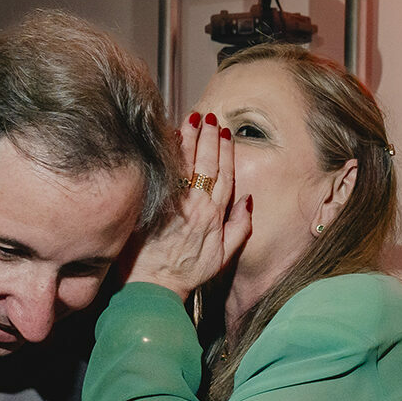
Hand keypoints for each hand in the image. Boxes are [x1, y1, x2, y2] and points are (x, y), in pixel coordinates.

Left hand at [122, 110, 253, 297]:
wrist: (153, 284)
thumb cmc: (187, 273)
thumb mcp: (223, 257)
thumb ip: (239, 227)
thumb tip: (248, 200)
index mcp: (215, 216)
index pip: (224, 176)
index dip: (225, 152)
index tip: (224, 132)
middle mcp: (197, 206)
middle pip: (206, 164)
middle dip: (208, 137)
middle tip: (209, 116)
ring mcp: (175, 203)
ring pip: (186, 164)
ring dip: (189, 138)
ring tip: (191, 117)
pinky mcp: (154, 203)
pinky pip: (165, 172)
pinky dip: (168, 153)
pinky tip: (168, 136)